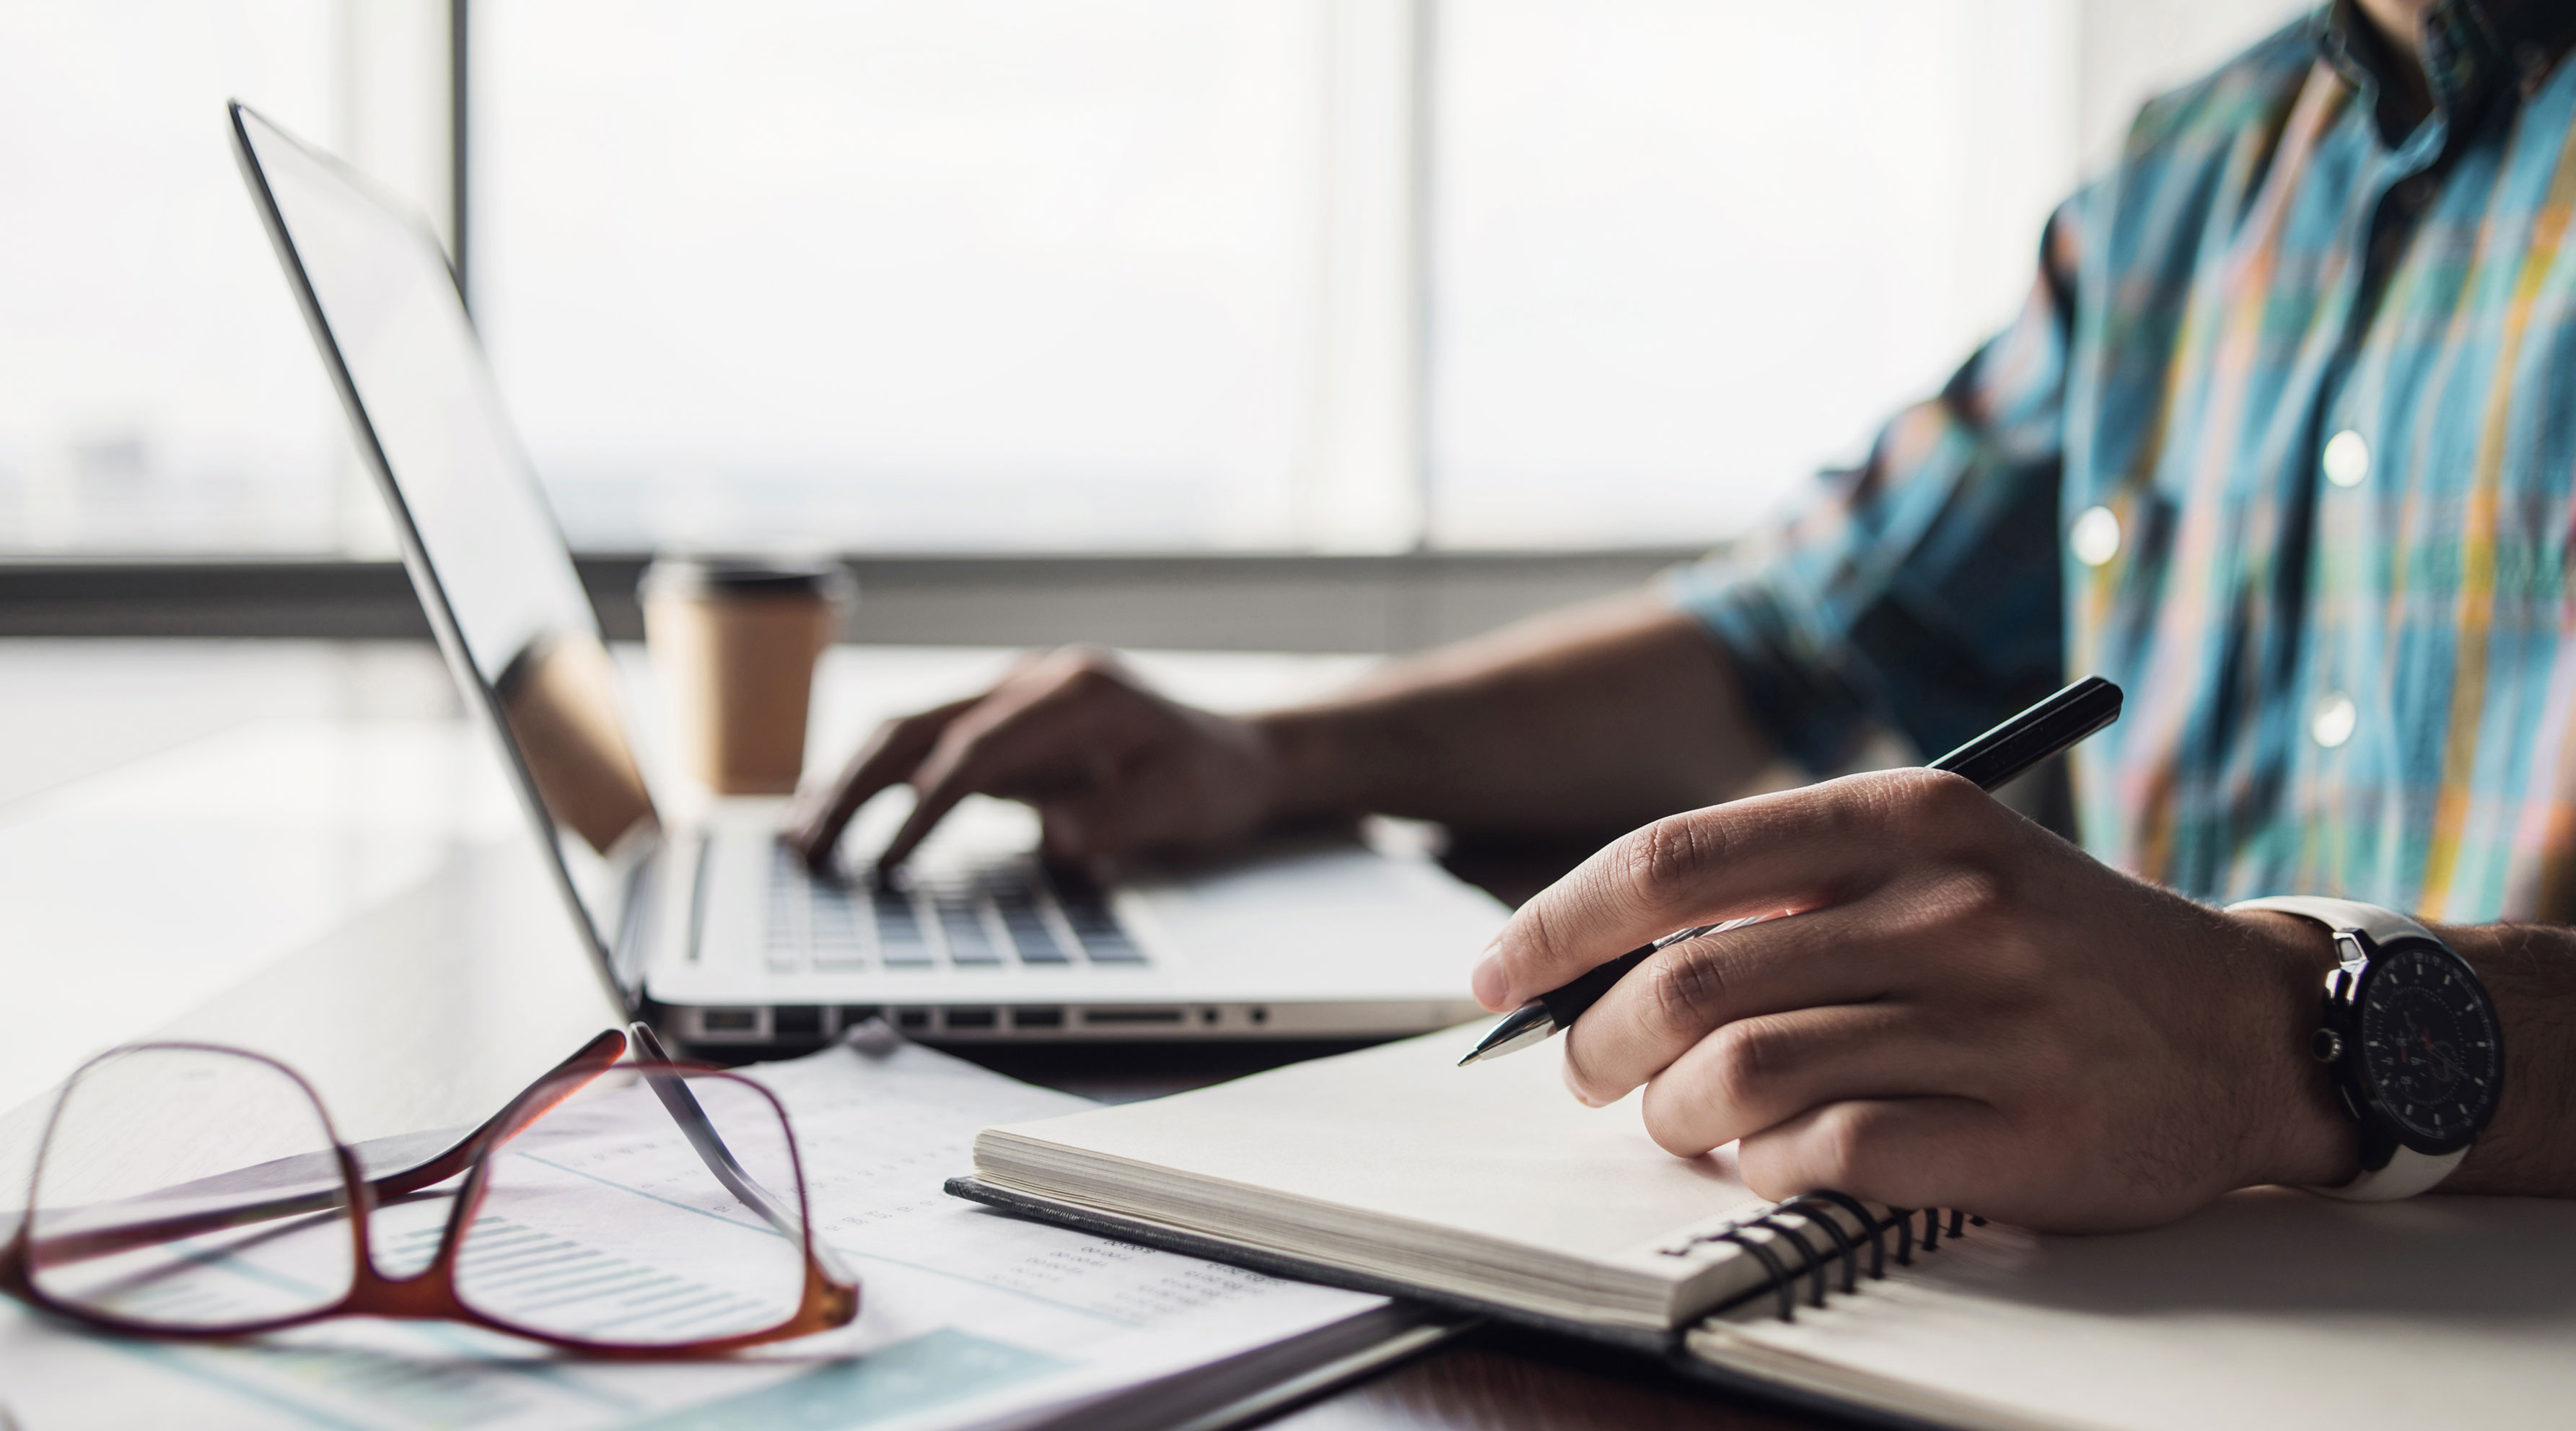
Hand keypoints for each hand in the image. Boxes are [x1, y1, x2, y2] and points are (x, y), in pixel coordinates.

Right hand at [780, 647, 1278, 869]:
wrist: (1242, 751)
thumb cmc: (1213, 782)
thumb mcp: (1183, 805)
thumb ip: (1120, 820)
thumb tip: (1056, 838)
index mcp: (1076, 693)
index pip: (977, 750)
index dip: (926, 808)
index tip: (890, 864)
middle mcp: (1034, 681)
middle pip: (920, 727)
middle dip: (855, 790)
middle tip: (809, 852)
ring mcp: (1013, 695)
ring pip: (908, 731)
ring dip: (850, 784)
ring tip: (802, 841)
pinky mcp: (1003, 720)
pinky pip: (926, 746)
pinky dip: (878, 781)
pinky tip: (837, 815)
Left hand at [1469, 768, 2356, 1232]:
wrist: (2244, 1026)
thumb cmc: (2047, 940)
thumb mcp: (1931, 860)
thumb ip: (1779, 891)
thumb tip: (1590, 961)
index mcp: (1905, 816)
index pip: (1673, 860)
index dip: (1557, 922)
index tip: (1497, 973)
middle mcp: (1948, 908)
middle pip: (1685, 982)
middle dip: (1595, 1041)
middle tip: (1585, 1070)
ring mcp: (1989, 1025)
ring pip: (1739, 1077)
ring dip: (1672, 1115)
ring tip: (1679, 1118)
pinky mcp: (2019, 1136)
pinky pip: (1821, 1158)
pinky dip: (1761, 1166)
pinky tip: (1773, 1154)